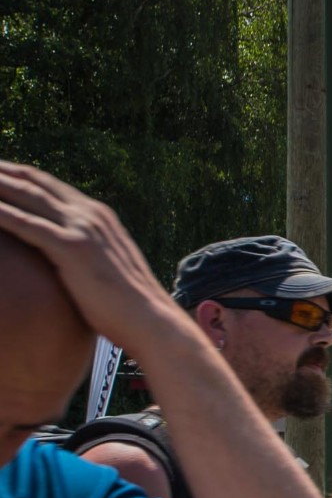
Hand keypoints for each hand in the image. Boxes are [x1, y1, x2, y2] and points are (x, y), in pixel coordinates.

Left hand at [0, 161, 181, 350]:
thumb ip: (85, 253)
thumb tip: (65, 260)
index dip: (15, 175)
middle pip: (32, 181)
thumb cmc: (127, 307)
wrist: (151, 322)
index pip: (47, 185)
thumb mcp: (104, 269)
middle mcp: (90, 214)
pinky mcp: (73, 248)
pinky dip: (0, 213)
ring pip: (25, 196)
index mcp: (98, 216)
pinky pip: (25, 224)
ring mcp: (83, 229)